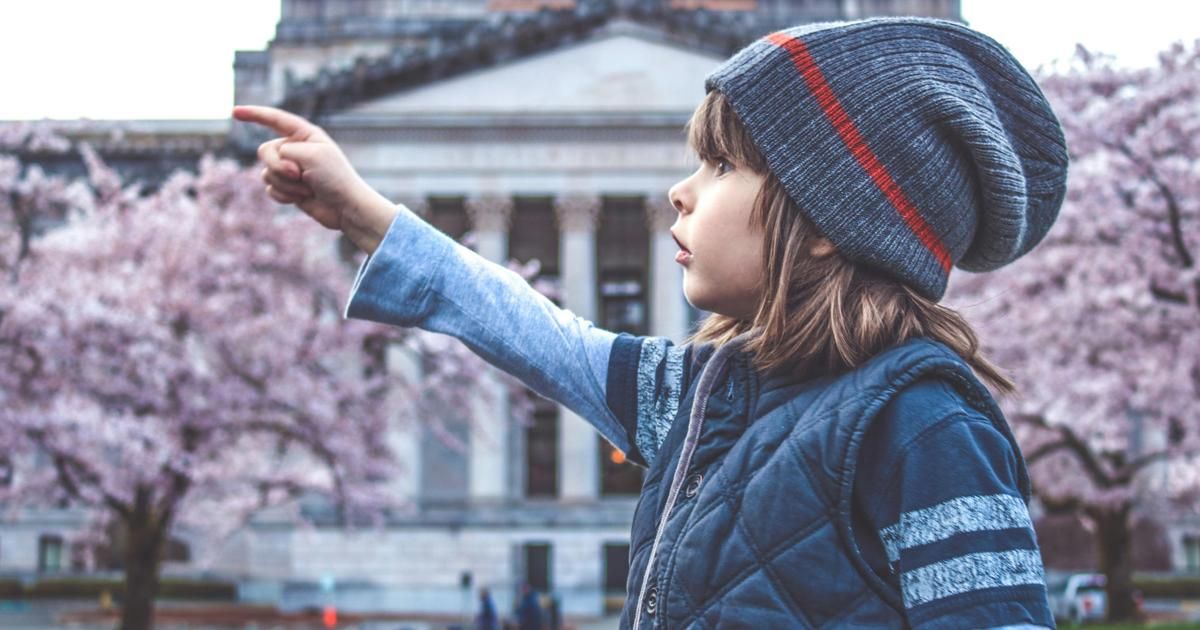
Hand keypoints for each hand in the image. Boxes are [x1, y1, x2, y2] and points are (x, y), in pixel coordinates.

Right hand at [232, 105, 396, 252]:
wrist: (346, 208)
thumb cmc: (335, 178)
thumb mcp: (310, 154)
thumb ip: (284, 151)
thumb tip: (273, 166)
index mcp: (305, 135)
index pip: (275, 119)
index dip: (254, 114)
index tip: (234, 112)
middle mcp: (296, 150)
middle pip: (264, 151)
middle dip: (278, 165)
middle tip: (299, 174)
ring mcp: (291, 170)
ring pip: (266, 172)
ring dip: (285, 184)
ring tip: (308, 189)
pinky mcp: (289, 188)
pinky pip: (270, 189)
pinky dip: (284, 195)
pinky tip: (302, 198)